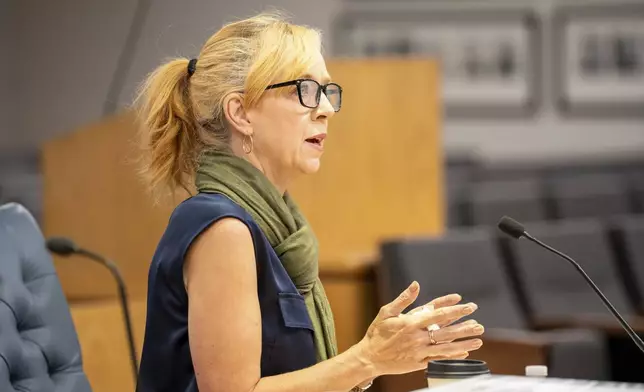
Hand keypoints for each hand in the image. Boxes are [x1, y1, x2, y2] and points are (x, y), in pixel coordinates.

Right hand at [356, 281, 483, 376]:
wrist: (369, 357)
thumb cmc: (377, 333)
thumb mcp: (387, 312)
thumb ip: (404, 299)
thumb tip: (416, 284)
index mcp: (410, 323)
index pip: (437, 315)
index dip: (453, 309)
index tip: (465, 305)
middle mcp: (417, 337)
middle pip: (446, 331)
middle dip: (464, 326)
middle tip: (478, 323)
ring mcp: (419, 351)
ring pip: (446, 346)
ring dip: (463, 342)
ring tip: (478, 339)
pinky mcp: (419, 362)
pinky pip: (439, 358)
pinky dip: (452, 355)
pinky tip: (464, 352)